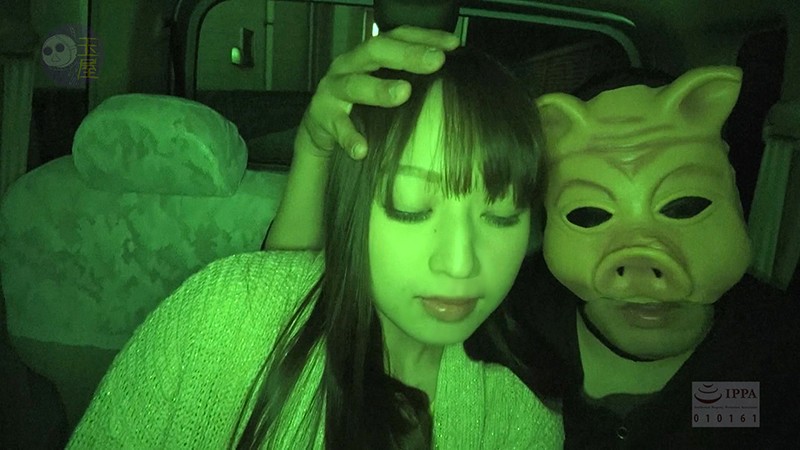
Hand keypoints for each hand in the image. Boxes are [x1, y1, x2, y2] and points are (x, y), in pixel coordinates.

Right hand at [298, 26, 459, 159]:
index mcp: (368, 54)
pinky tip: (363, 149)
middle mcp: (349, 65)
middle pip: (376, 51)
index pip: (397, 35)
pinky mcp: (322, 117)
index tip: (453, 45)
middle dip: (407, 55)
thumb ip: (409, 78)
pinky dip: (350, 137)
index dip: (424, 37)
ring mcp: (333, 90)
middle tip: (436, 62)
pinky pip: (337, 127)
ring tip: (404, 93)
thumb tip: (454, 77)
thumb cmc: (361, 104)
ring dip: (380, 89)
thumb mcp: (382, 84)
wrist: (321, 127)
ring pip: (354, 85)